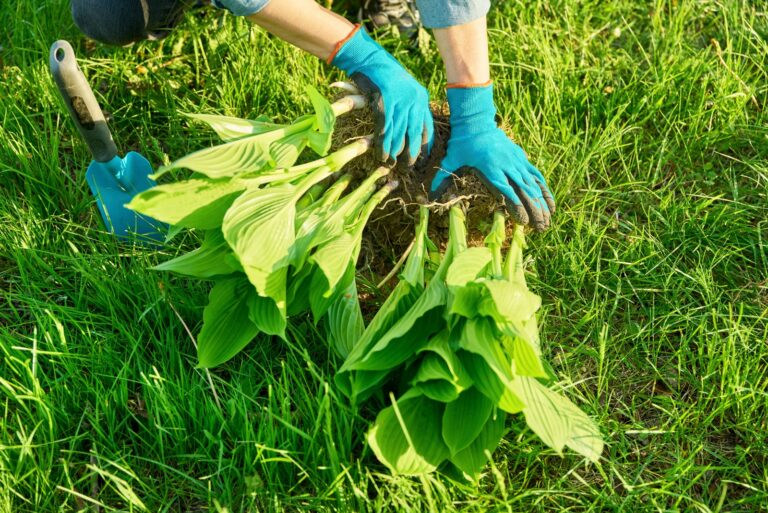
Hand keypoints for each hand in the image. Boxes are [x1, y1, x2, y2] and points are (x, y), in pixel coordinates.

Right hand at [331, 26, 433, 164]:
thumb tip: (411, 127)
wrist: (369, 59)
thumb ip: (411, 105)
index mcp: (421, 97)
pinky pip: (384, 131)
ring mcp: (398, 102)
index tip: (423, 158)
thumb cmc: (385, 74)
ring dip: (394, 153)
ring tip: (391, 165)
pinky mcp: (383, 104)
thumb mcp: (405, 88)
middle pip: (413, 134)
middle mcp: (412, 101)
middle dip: (411, 154)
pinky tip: (381, 155)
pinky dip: (382, 145)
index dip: (425, 144)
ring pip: (398, 135)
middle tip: (407, 168)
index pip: (427, 126)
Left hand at [430, 83, 554, 230]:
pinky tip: (548, 199)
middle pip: (523, 190)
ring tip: (548, 218)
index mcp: (491, 168)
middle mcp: (506, 165)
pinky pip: (534, 173)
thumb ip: (442, 176)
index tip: (522, 221)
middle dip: (533, 209)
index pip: (506, 190)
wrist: (476, 121)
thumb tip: (429, 194)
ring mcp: (515, 161)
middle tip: (540, 227)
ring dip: (542, 201)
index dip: (516, 205)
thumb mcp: (451, 159)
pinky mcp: (520, 156)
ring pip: (532, 183)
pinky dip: (542, 186)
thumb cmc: (463, 142)